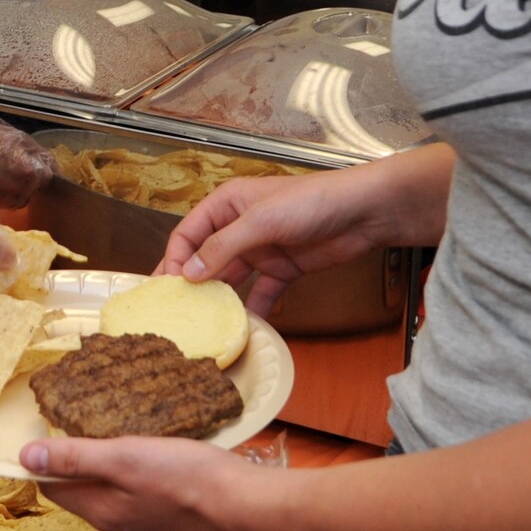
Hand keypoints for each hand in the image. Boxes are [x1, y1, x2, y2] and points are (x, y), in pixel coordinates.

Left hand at [19, 435, 267, 530]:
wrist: (250, 512)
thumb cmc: (189, 478)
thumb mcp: (126, 456)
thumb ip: (76, 458)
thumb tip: (27, 458)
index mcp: (105, 512)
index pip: (57, 489)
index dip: (48, 463)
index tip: (48, 436)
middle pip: (89, 497)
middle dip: (84, 469)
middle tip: (90, 433)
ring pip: (122, 504)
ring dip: (118, 479)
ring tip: (129, 447)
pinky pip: (152, 512)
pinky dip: (148, 492)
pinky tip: (164, 474)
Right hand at [164, 171, 384, 317]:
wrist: (363, 213)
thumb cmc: (312, 202)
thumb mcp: (261, 221)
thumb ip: (224, 247)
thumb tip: (190, 273)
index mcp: (227, 205)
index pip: (188, 233)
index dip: (176, 259)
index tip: (167, 289)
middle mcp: (239, 227)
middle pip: (206, 258)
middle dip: (191, 283)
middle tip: (174, 312)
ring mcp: (262, 250)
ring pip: (232, 278)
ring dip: (220, 299)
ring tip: (204, 325)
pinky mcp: (284, 269)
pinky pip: (261, 293)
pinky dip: (254, 309)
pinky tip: (245, 328)